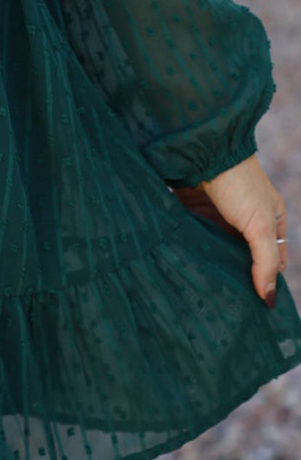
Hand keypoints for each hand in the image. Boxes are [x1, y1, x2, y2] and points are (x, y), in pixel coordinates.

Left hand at [171, 153, 287, 306]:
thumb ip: (265, 260)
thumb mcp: (260, 224)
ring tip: (206, 295)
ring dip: (213, 267)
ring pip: (218, 251)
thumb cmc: (239, 184)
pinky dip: (194, 253)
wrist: (201, 152)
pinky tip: (187, 270)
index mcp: (270, 222)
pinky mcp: (194, 215)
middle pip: (243, 258)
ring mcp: (218, 218)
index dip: (267, 281)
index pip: (273, 261)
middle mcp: (245, 222)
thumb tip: (268, 297)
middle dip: (237, 278)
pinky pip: (196, 240)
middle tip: (228, 306)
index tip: (256, 307)